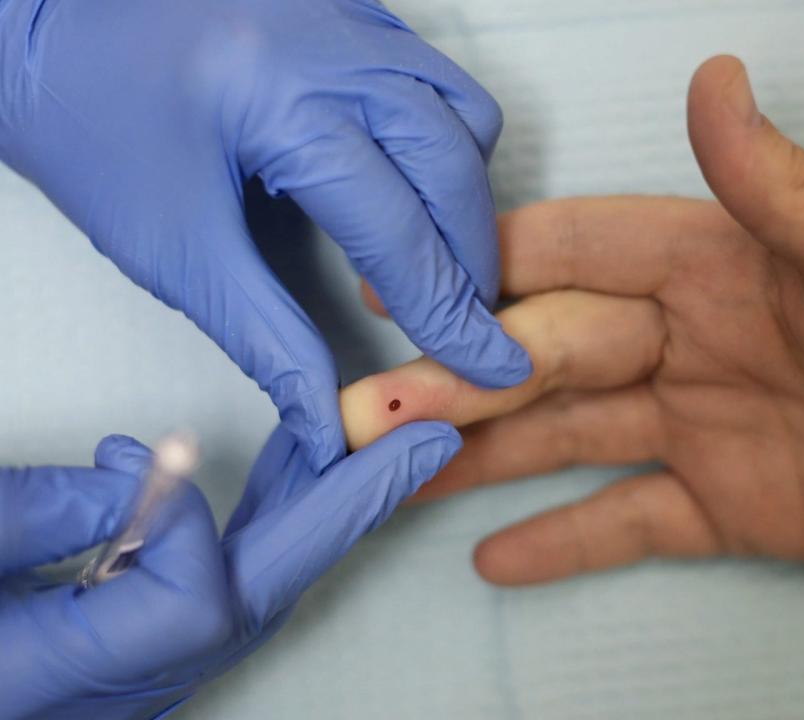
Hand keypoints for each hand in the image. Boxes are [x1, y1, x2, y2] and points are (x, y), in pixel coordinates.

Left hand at [0, 0, 529, 473]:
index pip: (400, 227)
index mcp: (278, 101)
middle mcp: (327, 41)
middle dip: (469, 259)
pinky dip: (444, 136)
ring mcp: (341, 12)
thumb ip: (270, 341)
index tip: (490, 362)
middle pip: (452, 165)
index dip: (449, 312)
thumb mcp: (178, 253)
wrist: (46, 36)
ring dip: (463, 195)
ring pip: (461, 112)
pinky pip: (432, 71)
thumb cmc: (90, 132)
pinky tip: (412, 180)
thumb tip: (324, 418)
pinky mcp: (343, 4)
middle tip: (463, 321)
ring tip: (433, 255)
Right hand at [0, 423, 459, 718]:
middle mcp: (115, 693)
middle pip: (263, 599)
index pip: (194, 607)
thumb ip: (28, 516)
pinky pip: (222, 586)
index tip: (140, 452)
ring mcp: (129, 679)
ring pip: (254, 593)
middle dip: (350, 512)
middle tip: (425, 443)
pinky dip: (264, 525)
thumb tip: (143, 474)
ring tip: (370, 441)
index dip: (185, 522)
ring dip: (317, 511)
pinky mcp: (129, 653)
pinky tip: (285, 475)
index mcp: (56, 680)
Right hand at [339, 55, 803, 586]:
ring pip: (570, 437)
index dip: (488, 264)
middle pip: (551, 354)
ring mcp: (704, 426)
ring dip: (487, 458)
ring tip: (403, 479)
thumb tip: (711, 82)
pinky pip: (629, 521)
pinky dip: (565, 540)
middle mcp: (693, 341)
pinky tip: (497, 552)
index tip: (402, 277)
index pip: (579, 254)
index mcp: (721, 268)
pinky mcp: (729, 506)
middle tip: (378, 409)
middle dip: (462, 379)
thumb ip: (783, 193)